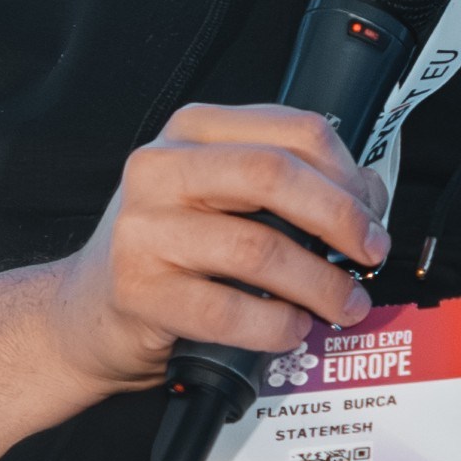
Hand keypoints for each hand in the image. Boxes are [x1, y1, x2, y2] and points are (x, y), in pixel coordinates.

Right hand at [48, 101, 391, 398]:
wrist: (86, 311)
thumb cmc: (170, 252)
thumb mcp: (222, 196)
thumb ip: (289, 186)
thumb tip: (367, 198)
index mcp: (193, 131)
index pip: (294, 131)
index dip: (349, 175)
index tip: (373, 213)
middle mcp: (161, 167)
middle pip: (276, 176)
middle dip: (341, 220)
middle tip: (370, 255)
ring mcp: (143, 229)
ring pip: (257, 248)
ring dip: (318, 284)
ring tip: (342, 305)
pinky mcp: (137, 290)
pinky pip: (227, 311)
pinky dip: (274, 326)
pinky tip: (291, 329)